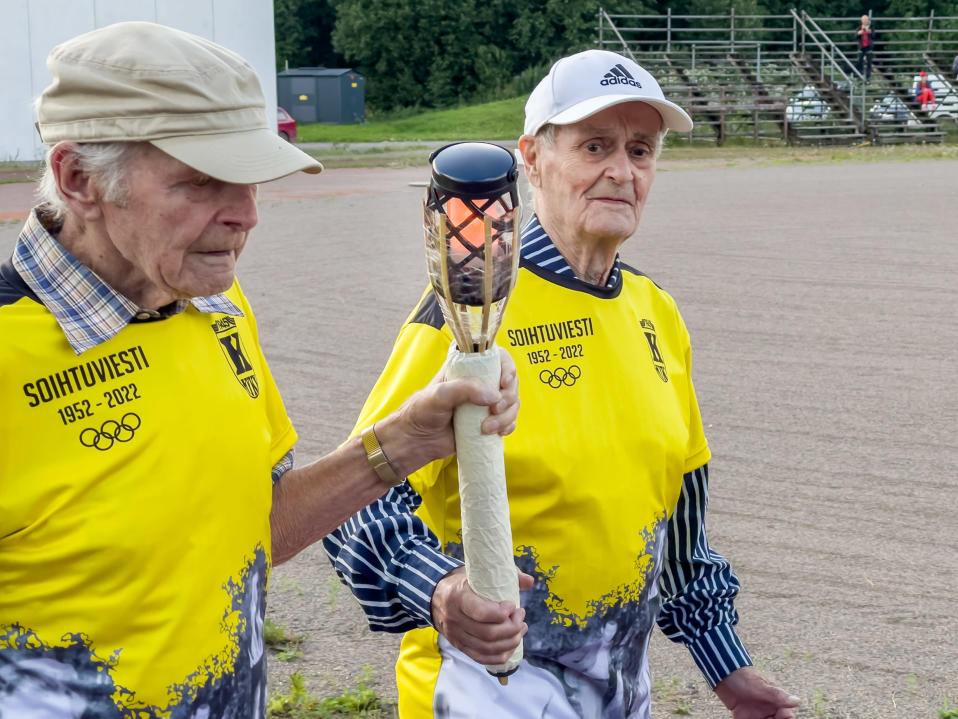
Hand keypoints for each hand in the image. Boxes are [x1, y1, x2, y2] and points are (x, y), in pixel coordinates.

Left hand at [376, 347, 518, 475]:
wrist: (416, 441)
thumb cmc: (421, 412)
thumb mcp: (439, 395)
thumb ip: (464, 389)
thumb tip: (494, 395)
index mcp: (467, 368)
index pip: (497, 357)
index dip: (508, 367)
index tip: (504, 383)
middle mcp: (479, 383)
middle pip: (510, 382)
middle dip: (508, 397)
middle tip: (495, 409)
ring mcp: (485, 403)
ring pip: (512, 404)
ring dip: (507, 416)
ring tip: (487, 428)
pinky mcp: (487, 422)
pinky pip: (508, 421)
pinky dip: (507, 427)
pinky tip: (497, 433)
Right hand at [431, 566, 533, 665]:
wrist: (435, 596)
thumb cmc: (462, 582)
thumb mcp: (477, 572)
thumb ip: (504, 574)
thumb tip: (529, 581)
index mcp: (457, 597)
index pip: (481, 612)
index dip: (501, 613)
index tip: (512, 605)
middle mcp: (454, 619)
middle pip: (488, 634)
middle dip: (511, 628)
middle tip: (520, 617)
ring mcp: (456, 635)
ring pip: (487, 648)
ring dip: (510, 642)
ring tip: (520, 629)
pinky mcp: (459, 646)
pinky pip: (481, 658)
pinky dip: (500, 656)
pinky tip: (511, 646)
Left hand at [714, 667, 799, 718]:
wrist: (723, 676)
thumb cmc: (743, 677)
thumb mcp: (760, 686)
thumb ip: (777, 695)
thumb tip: (797, 701)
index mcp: (775, 701)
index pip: (787, 715)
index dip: (784, 717)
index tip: (776, 716)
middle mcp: (768, 710)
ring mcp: (757, 715)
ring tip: (753, 718)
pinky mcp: (744, 718)